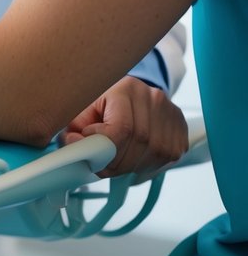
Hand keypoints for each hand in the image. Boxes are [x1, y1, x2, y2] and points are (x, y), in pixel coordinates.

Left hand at [60, 76, 188, 178]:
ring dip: (132, 166)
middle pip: (139, 143)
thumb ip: (75, 128)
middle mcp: (153, 98)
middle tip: (101, 167)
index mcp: (126, 88)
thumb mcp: (82, 111)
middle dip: (117, 163)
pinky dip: (148, 166)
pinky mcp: (181, 128)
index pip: (121, 128)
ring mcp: (171, 113)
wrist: (128, 97)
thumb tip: (74, 144)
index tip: (91, 152)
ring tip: (116, 162)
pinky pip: (168, 157)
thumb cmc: (100, 106)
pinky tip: (134, 160)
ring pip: (155, 154)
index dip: (105, 149)